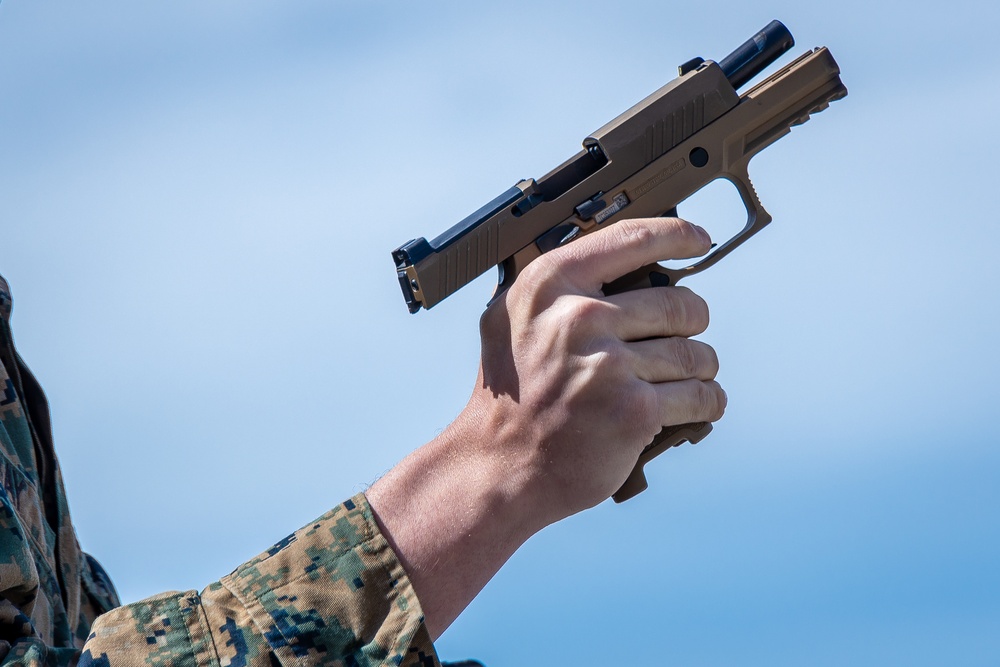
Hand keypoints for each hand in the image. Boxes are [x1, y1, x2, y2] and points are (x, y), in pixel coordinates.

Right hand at [472, 216, 726, 521]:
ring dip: (701, 366)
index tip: (700, 240)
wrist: (499, 465)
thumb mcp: (512, 321)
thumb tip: (624, 264)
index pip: (631, 239)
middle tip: (684, 335)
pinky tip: (699, 403)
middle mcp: (578, 318)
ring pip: (695, 353)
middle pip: (678, 303)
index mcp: (549, 285)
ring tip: (689, 376)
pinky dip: (707, 401)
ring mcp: (607, 365)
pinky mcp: (633, 409)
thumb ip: (558, 289)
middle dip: (692, 322)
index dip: (676, 235)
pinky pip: (699, 395)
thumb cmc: (510, 396)